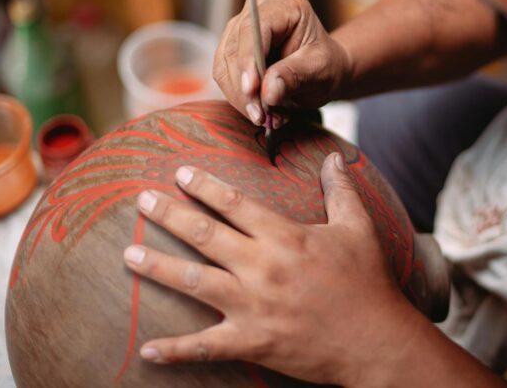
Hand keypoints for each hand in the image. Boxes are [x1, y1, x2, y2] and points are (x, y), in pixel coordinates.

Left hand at [122, 153, 421, 385]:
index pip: (235, 203)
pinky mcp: (253, 342)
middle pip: (205, 235)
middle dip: (170, 215)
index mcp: (285, 236)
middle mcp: (263, 267)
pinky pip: (205, 347)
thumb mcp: (360, 228)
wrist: (377, 341)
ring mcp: (253, 307)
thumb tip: (334, 157)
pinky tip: (145, 349)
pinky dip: (174, 349)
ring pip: (195, 282)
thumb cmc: (369, 282)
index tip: (180, 173)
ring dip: (159, 268)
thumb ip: (341, 190)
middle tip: (141, 201)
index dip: (205, 186)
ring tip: (129, 255)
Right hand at [214, 0, 352, 126]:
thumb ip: (295, 76)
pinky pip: (225, 76)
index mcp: (285, 4)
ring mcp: (241, 28)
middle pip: (235, 49)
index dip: (248, 60)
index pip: (254, 29)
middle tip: (261, 116)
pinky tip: (262, 111)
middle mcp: (257, 10)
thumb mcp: (320, 70)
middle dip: (244, 87)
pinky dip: (240, 98)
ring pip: (224, 65)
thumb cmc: (327, 64)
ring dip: (241, 97)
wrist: (325, 70)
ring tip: (267, 117)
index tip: (251, 90)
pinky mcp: (233, 49)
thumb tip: (267, 90)